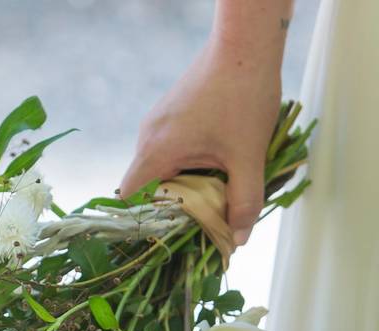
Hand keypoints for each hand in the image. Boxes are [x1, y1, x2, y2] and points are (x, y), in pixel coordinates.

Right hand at [120, 41, 281, 245]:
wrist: (245, 43)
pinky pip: (173, 152)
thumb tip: (238, 239)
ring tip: (217, 195)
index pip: (130, 200)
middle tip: (205, 223)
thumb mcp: (248, 157)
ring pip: (163, 170)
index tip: (171, 238)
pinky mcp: (172, 115)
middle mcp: (148, 138)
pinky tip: (218, 166)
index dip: (145, 224)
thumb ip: (244, 202)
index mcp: (156, 151)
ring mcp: (158, 124)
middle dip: (175, 209)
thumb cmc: (243, 96)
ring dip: (187, 187)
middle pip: (149, 189)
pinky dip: (191, 166)